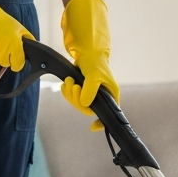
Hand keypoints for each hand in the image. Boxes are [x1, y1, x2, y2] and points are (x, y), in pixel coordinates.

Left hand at [60, 0, 119, 130]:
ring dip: (70, 94)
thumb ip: (90, 90)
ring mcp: (90, 94)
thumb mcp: (94, 75)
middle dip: (77, 99)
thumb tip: (85, 104)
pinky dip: (67, 91)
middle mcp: (102, 97)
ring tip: (68, 82)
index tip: (92, 127)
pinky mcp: (81, 90)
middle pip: (87, 109)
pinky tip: (66, 84)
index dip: (101, 123)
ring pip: (78, 103)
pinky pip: (72, 97)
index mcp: (111, 95)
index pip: (109, 115)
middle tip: (74, 86)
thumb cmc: (95, 61)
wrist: (86, 50)